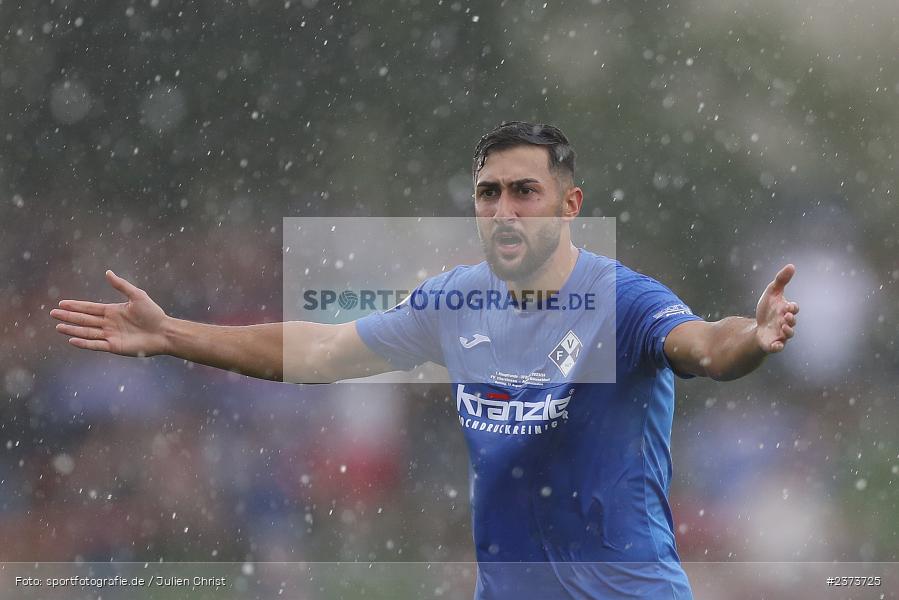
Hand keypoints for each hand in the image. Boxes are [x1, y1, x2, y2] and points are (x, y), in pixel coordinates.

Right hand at [50, 270, 169, 356]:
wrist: (163, 332)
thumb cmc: (153, 313)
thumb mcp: (137, 295)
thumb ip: (121, 285)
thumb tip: (107, 272)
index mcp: (113, 311)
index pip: (89, 308)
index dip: (76, 306)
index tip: (62, 303)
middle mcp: (109, 323)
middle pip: (84, 319)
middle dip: (69, 316)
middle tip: (53, 313)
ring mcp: (110, 335)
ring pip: (87, 332)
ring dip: (72, 329)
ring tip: (58, 326)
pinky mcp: (114, 346)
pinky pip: (95, 344)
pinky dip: (84, 342)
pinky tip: (72, 339)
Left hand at [755, 263, 799, 352]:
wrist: (759, 326)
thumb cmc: (768, 309)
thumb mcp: (772, 292)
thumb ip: (781, 280)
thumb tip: (791, 265)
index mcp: (787, 310)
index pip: (794, 309)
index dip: (793, 307)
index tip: (789, 306)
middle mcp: (787, 323)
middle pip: (793, 322)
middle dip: (791, 319)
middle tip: (786, 316)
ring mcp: (781, 334)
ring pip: (789, 335)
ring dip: (788, 331)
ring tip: (783, 327)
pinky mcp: (774, 343)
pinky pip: (778, 347)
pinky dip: (778, 347)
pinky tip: (776, 346)